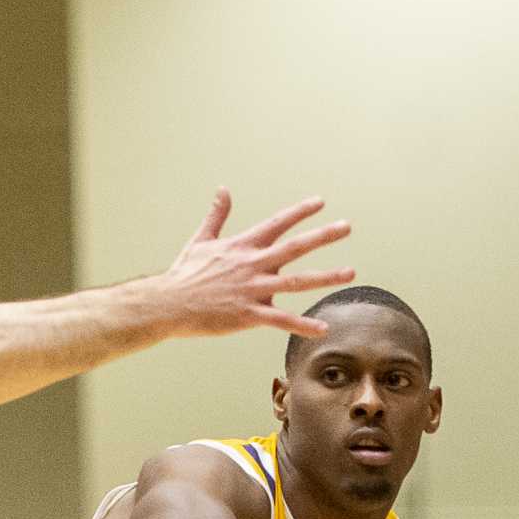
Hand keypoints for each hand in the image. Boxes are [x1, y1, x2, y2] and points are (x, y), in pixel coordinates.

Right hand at [152, 189, 354, 337]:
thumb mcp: (201, 240)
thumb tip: (223, 190)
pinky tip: (322, 328)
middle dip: (323, 235)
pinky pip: (281, 320)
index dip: (299, 211)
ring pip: (296, 282)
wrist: (168, 304)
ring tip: (350, 272)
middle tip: (346, 226)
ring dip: (325, 276)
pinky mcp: (248, 314)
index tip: (321, 202)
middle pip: (294, 247)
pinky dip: (302, 325)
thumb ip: (217, 215)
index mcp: (242, 247)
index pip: (277, 223)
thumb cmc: (183, 273)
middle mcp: (252, 265)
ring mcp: (252, 290)